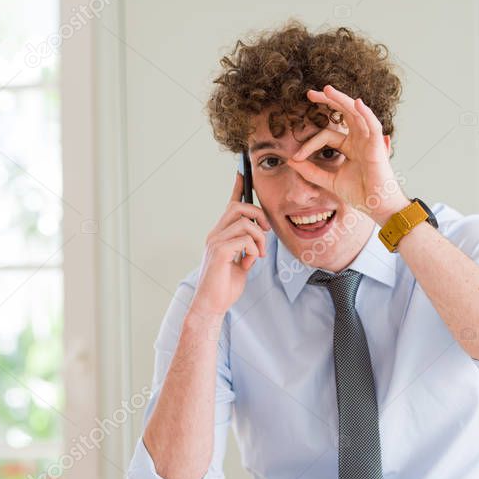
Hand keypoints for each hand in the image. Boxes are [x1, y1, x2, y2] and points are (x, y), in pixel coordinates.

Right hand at [190, 172, 271, 316]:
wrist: (212, 306)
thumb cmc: (225, 287)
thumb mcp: (240, 264)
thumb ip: (247, 249)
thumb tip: (258, 241)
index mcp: (220, 235)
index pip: (229, 206)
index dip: (237, 188)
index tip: (242, 172)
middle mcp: (215, 234)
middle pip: (238, 207)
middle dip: (258, 215)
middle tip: (266, 232)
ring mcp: (215, 242)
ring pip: (245, 223)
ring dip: (259, 239)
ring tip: (259, 255)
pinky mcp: (219, 252)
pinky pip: (244, 239)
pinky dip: (253, 250)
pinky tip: (249, 262)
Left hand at [290, 84, 409, 224]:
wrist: (376, 207)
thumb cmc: (359, 194)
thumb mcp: (329, 181)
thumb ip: (311, 171)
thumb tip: (291, 160)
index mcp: (350, 146)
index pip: (327, 135)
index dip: (309, 143)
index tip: (295, 156)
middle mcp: (360, 140)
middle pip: (344, 113)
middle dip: (329, 101)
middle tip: (311, 93)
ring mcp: (369, 141)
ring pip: (356, 113)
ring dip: (342, 100)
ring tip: (327, 90)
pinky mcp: (377, 147)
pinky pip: (373, 125)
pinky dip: (366, 113)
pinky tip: (356, 103)